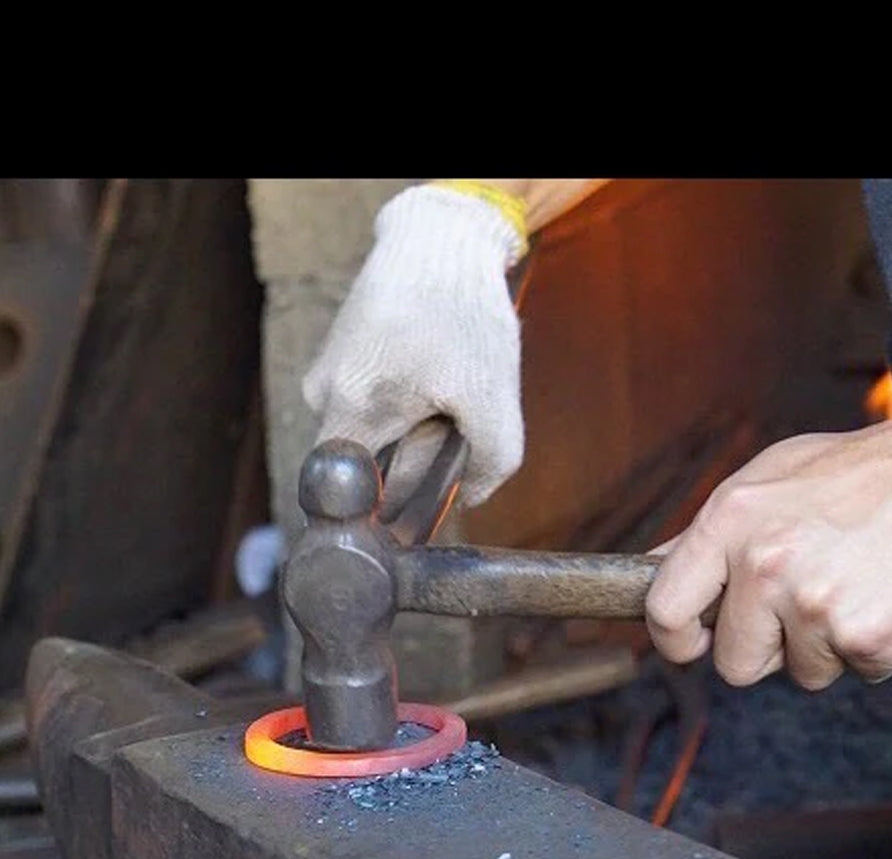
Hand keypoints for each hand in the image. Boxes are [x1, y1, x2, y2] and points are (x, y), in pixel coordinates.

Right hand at [302, 184, 524, 506]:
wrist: (442, 234)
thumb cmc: (462, 311)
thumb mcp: (493, 397)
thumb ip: (490, 463)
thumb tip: (471, 497)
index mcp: (348, 409)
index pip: (341, 495)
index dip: (378, 515)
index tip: (408, 518)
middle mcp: (325, 392)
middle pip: (366, 464)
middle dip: (413, 459)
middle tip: (450, 428)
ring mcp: (333, 370)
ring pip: (377, 429)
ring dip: (418, 425)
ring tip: (449, 387)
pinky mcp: (348, 353)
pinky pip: (379, 399)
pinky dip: (413, 397)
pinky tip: (439, 368)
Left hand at [644, 402, 891, 688]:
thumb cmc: (865, 470)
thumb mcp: (770, 479)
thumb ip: (710, 533)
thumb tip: (653, 569)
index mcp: (729, 520)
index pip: (664, 609)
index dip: (676, 639)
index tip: (695, 643)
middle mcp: (763, 564)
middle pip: (734, 663)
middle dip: (767, 648)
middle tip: (808, 606)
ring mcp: (814, 604)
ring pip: (801, 673)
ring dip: (828, 646)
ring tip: (859, 584)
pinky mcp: (868, 636)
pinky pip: (858, 673)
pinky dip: (877, 648)